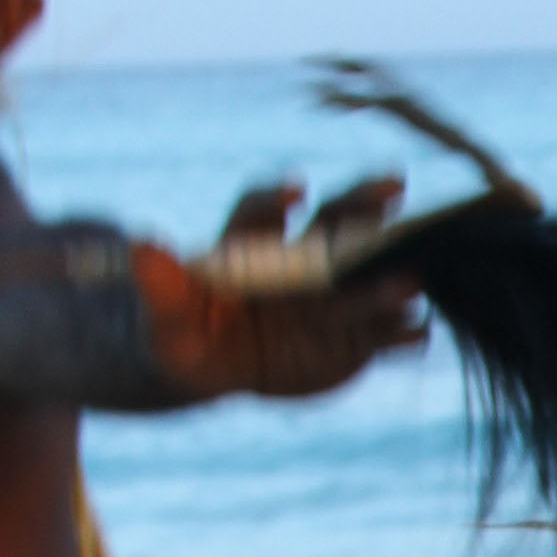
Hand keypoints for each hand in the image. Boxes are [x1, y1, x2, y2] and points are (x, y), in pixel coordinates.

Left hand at [137, 180, 423, 401]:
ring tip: (410, 279)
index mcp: (253, 240)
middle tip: (393, 186)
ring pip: (369, 274)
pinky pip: (384, 332)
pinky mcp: (356, 338)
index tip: (294, 191)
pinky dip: (402, 330)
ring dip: (391, 273)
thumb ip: (161, 285)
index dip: (278, 196)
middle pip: (338, 220)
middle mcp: (304, 256)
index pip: (265, 210)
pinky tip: (416, 332)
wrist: (215, 371)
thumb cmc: (185, 333)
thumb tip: (140, 244)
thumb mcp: (166, 319)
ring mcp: (335, 295)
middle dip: (366, 204)